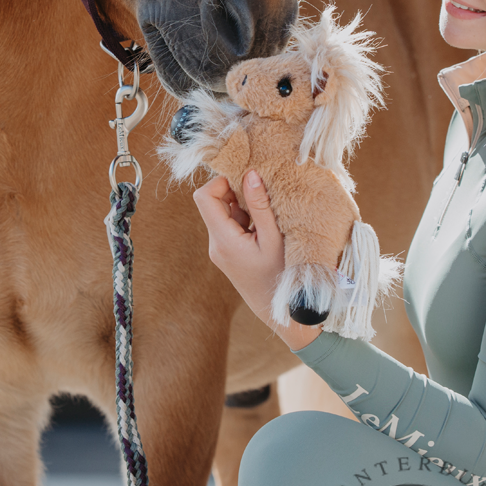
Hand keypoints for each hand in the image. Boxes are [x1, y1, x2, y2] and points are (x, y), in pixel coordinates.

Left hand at [193, 170, 321, 350]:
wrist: (281, 312)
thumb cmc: (282, 276)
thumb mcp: (275, 238)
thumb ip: (261, 206)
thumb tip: (250, 173)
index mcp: (223, 240)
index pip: (204, 196)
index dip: (220, 182)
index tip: (245, 181)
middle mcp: (215, 244)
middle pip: (213, 202)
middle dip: (235, 193)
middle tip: (262, 196)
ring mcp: (220, 249)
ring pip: (223, 213)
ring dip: (243, 206)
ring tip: (267, 216)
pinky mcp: (227, 253)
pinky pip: (230, 225)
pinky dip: (246, 219)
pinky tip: (265, 227)